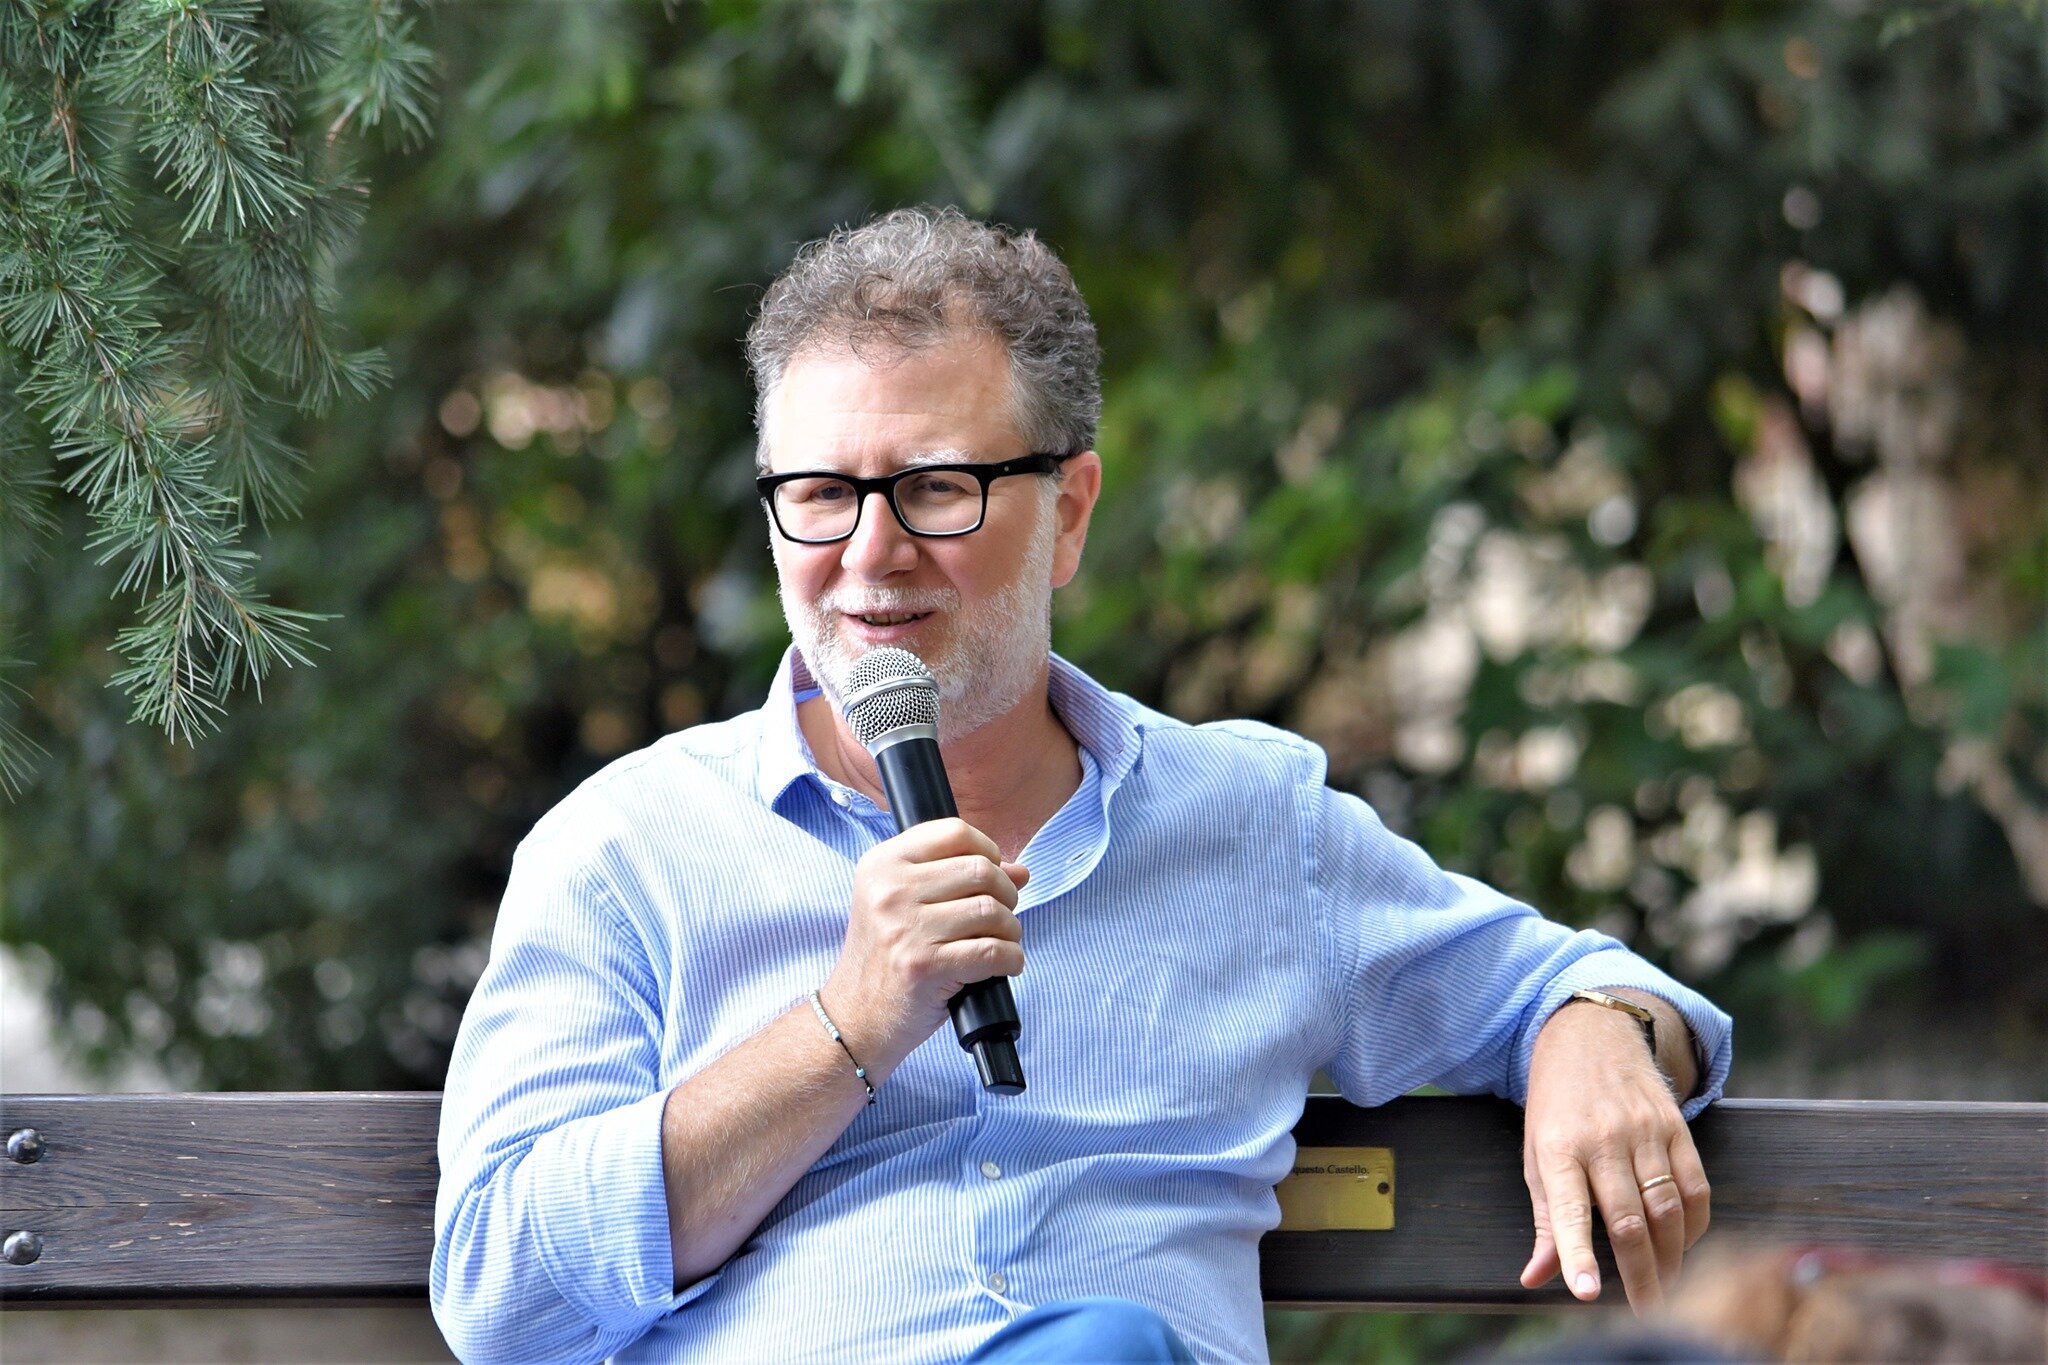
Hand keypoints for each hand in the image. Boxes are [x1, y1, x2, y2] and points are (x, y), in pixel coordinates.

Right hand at [821, 818, 1027, 1079]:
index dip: (987, 850)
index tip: (990, 874)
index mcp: (882, 864)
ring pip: (991, 910)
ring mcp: (906, 929)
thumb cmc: (885, 958)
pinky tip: (1005, 964)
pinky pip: (993, 952)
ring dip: (1010, 929)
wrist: (855, 1017)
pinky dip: (1011, 959)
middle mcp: (890, 891)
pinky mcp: (925, 967)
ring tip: (1001, 941)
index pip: (955, 832)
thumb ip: (956, 879)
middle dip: (1006, 893)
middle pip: (980, 870)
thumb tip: (1019, 870)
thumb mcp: (903, 905)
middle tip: (1001, 914)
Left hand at [1519, 999, 1711, 1314]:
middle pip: (1629, 1220)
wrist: (1590, 1036)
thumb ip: (1546, 1220)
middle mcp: (1603, 1140)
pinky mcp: (1677, 1127)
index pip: (1570, 1211)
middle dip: (1640, 1275)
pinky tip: (1686, 1244)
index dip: (1578, 1254)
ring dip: (1672, 1256)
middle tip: (1648, 1311)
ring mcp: (1644, 1132)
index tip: (1588, 1293)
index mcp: (1558, 1147)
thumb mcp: (1536, 1155)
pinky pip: (1696, 1187)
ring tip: (1667, 1285)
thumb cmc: (1557, 1106)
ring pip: (1667, 1209)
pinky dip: (1695, 1224)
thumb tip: (1536, 1278)